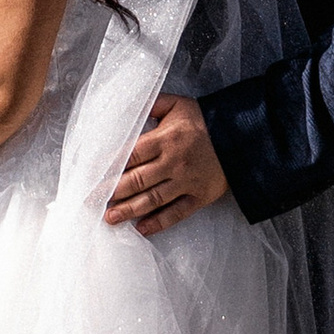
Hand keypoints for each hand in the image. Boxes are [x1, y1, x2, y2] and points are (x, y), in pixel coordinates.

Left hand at [104, 93, 228, 236]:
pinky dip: (159, 223)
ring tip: (109, 218)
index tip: (90, 176)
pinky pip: (177, 213)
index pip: (130, 155)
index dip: (108, 167)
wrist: (243, 135)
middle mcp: (174, 162)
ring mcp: (187, 181)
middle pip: (136, 180)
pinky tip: (141, 229)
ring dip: (128, 210)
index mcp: (165, 138)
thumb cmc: (206, 119)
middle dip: (111, 192)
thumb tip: (128, 107)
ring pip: (153, 200)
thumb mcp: (178, 104)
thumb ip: (152, 104)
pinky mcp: (200, 196)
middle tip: (91, 202)